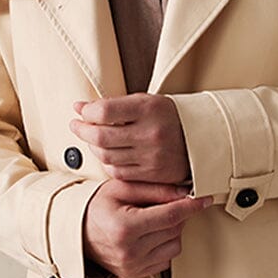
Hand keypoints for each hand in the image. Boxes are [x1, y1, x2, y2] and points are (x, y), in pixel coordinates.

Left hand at [69, 93, 189, 185]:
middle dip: (82, 130)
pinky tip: (107, 153)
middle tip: (76, 125)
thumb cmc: (167, 117)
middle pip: (100, 136)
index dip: (86, 111)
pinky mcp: (152, 175)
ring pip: (105, 156)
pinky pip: (117, 172)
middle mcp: (150, 134)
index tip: (81, 110)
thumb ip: (114, 104)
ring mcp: (151, 157)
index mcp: (149, 109)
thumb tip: (79, 107)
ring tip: (92, 138)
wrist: (201, 140)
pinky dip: (107, 162)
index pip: (104, 111)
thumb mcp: (146, 102)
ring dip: (92, 146)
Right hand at [82, 178, 212, 277]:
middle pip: (175, 230)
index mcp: (125, 228)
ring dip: (171, 231)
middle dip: (176, 214)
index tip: (203, 199)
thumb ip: (155, 189)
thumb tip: (185, 192)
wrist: (74, 231)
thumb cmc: (95, 207)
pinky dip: (163, 246)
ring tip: (152, 221)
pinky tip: (148, 236)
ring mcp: (133, 265)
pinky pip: (166, 259)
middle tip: (161, 204)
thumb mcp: (121, 188)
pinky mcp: (135, 274)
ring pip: (174, 245)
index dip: (190, 205)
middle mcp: (130, 251)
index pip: (171, 215)